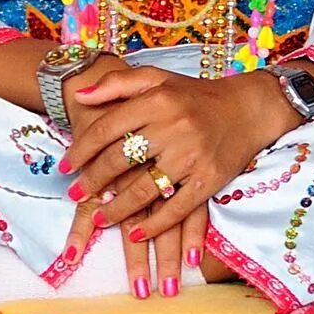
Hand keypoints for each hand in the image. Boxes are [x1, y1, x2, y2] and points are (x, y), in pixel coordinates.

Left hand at [59, 65, 296, 299]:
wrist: (248, 108)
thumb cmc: (196, 94)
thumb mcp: (158, 78)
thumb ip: (118, 83)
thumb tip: (81, 96)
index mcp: (157, 100)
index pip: (108, 129)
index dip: (82, 150)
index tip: (65, 167)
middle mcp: (173, 127)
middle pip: (121, 160)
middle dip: (93, 181)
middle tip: (75, 195)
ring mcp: (192, 155)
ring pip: (145, 190)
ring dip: (117, 209)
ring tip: (98, 219)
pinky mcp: (210, 179)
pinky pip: (176, 209)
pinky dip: (155, 225)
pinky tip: (136, 234)